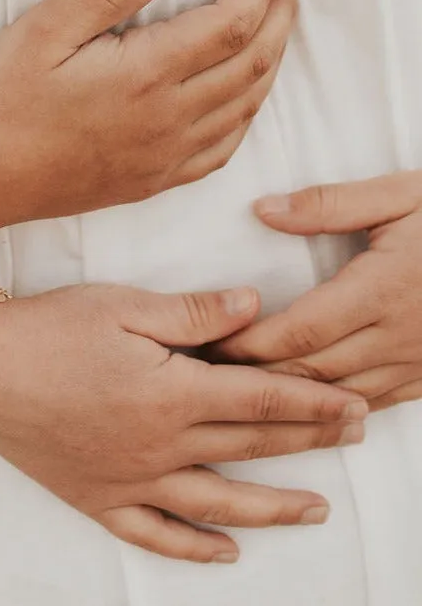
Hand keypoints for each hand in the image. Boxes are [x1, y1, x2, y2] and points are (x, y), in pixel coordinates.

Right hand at [0, 0, 299, 224]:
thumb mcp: (40, 31)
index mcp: (144, 77)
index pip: (231, 24)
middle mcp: (167, 122)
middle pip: (253, 63)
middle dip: (280, 14)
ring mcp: (162, 158)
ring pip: (246, 107)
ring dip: (272, 61)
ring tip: (278, 25)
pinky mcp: (150, 183)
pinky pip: (221, 151)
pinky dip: (246, 115)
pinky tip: (243, 98)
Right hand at [0, 283, 365, 562]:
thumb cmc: (48, 328)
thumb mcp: (121, 307)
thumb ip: (192, 313)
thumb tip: (254, 306)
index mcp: (171, 392)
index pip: (261, 400)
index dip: (313, 401)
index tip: (355, 404)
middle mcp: (159, 445)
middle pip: (250, 447)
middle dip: (310, 441)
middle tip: (357, 436)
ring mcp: (129, 479)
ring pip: (217, 502)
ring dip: (272, 507)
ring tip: (316, 512)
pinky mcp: (96, 497)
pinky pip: (154, 534)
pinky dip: (194, 547)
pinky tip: (225, 551)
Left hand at [214, 172, 421, 411]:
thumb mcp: (403, 194)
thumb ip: (329, 204)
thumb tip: (263, 211)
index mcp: (382, 290)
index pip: (297, 333)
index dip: (246, 346)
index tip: (204, 346)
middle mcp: (400, 335)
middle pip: (310, 372)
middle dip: (253, 379)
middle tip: (203, 378)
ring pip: (341, 396)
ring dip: (289, 402)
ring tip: (239, 399)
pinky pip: (379, 402)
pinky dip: (336, 408)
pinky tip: (308, 411)